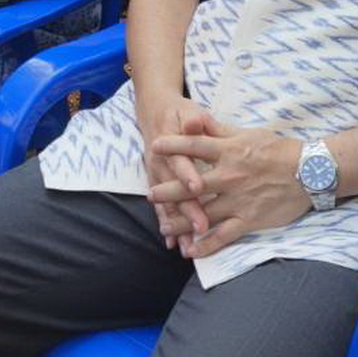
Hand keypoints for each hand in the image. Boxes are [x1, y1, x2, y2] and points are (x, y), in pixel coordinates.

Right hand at [139, 96, 215, 249]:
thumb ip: (193, 119)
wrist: (155, 112)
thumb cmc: (178, 113)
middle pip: (175, 190)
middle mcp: (162, 164)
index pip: (181, 162)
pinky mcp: (158, 184)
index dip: (188, 175)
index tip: (198, 188)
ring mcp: (158, 176)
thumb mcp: (188, 110)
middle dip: (188, 209)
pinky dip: (168, 224)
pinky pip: (163, 208)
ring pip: (168, 204)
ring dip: (177, 225)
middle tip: (201, 226)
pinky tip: (173, 242)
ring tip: (187, 246)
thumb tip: (194, 121)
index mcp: (172, 145)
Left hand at [146, 117, 308, 259]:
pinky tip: (190, 250)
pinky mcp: (249, 220)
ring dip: (180, 221)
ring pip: (202, 213)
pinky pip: (223, 236)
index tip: (155, 147)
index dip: (173, 145)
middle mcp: (230, 176)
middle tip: (151, 195)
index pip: (195, 146)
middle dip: (168, 191)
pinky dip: (205, 245)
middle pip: (191, 184)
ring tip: (164, 224)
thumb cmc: (280, 150)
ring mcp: (239, 200)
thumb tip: (196, 119)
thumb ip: (220, 130)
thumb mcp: (249, 133)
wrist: (310, 172)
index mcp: (230, 151)